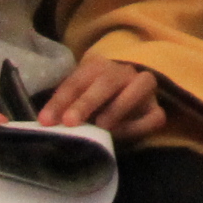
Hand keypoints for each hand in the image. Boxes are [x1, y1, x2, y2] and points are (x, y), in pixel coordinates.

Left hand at [38, 56, 164, 141]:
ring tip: (101, 126)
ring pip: (138, 88)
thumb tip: (48, 124)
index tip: (46, 121)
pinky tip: (120, 135)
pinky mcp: (157, 109)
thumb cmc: (93, 101)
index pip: (77, 81)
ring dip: (117, 107)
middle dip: (86, 102)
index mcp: (97, 67)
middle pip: (106, 82)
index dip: (60, 101)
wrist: (127, 97)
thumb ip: (65, 108)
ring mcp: (144, 87)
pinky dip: (138, 125)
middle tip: (70, 122)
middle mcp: (123, 72)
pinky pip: (154, 116)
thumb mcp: (77, 98)